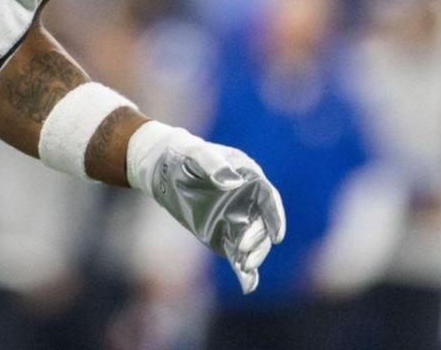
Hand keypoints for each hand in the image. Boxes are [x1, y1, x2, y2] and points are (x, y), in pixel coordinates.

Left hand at [128, 125, 285, 292]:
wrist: (163, 168)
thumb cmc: (184, 155)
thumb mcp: (196, 154)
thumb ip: (214, 164)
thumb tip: (232, 181)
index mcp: (248, 177)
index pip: (268, 199)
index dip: (275, 217)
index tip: (277, 235)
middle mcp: (247, 201)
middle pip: (261, 224)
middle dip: (258, 240)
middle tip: (244, 251)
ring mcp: (236, 219)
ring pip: (251, 242)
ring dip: (253, 255)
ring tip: (244, 266)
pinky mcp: (223, 235)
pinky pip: (236, 254)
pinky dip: (244, 271)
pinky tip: (248, 285)